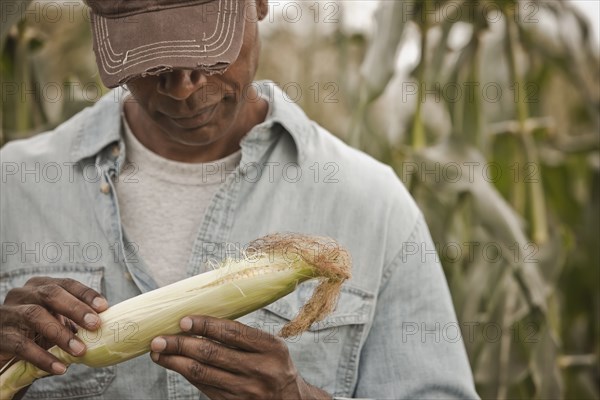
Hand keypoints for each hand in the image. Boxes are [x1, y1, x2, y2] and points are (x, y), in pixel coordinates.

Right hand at [0, 277, 107, 374]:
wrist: (7, 354)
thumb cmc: (36, 333)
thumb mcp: (56, 321)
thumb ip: (75, 319)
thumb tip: (107, 323)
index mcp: (40, 286)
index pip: (65, 284)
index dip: (85, 294)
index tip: (104, 307)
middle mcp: (22, 294)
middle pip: (50, 294)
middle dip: (75, 309)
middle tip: (95, 325)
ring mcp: (8, 313)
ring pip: (35, 316)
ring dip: (60, 334)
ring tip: (80, 350)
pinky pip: (21, 345)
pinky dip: (42, 357)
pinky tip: (59, 368)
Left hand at [150, 315, 331, 399]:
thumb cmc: (276, 366)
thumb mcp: (271, 347)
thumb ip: (243, 337)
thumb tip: (201, 322)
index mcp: (271, 348)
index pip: (232, 333)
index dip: (205, 326)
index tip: (183, 320)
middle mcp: (260, 370)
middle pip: (212, 355)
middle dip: (181, 345)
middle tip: (159, 339)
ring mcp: (246, 391)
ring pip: (203, 374)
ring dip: (176, 362)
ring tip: (158, 353)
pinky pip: (205, 387)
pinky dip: (187, 375)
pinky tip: (175, 365)